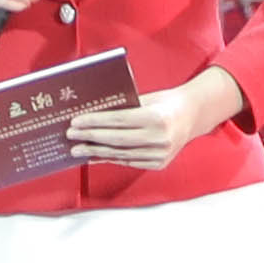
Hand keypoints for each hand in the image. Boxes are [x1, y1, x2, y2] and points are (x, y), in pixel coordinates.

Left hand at [67, 70, 243, 172]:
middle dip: (90, 137)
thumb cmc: (167, 103)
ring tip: (77, 149)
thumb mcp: (148, 98)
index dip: (95, 122)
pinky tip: (94, 156)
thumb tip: (93, 112)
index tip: (76, 122)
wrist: (193, 116)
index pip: (119, 120)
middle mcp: (160, 138)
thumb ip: (125, 106)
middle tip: (70, 136)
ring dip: (95, 152)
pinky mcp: (158, 164)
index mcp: (157, 118)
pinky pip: (128, 161)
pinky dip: (109, 158)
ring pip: (120, 154)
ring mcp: (160, 154)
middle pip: (116, 139)